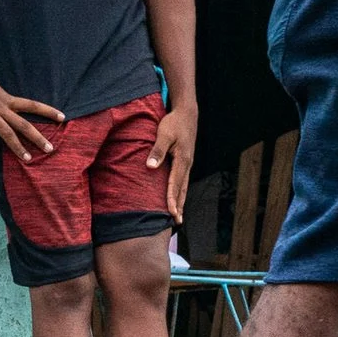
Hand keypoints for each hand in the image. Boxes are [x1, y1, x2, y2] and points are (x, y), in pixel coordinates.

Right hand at [0, 56, 58, 163]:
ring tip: (27, 159)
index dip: (48, 111)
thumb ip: (2, 103)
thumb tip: (5, 114)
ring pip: (7, 133)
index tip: (63, 117)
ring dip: (17, 147)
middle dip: (38, 138)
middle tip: (50, 149)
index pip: (33, 105)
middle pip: (24, 125)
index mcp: (9, 99)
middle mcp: (2, 108)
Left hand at [149, 101, 197, 221]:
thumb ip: (157, 151)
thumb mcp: (163, 134)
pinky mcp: (185, 161)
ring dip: (181, 201)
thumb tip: (150, 167)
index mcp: (182, 160)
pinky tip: (177, 197)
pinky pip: (182, 180)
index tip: (171, 213)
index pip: (175, 184)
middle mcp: (187, 165)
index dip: (172, 200)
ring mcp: (187, 163)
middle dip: (180, 206)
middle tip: (178, 222)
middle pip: (183, 190)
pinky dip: (180, 192)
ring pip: (184, 186)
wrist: (187, 114)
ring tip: (178, 215)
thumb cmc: (174, 123)